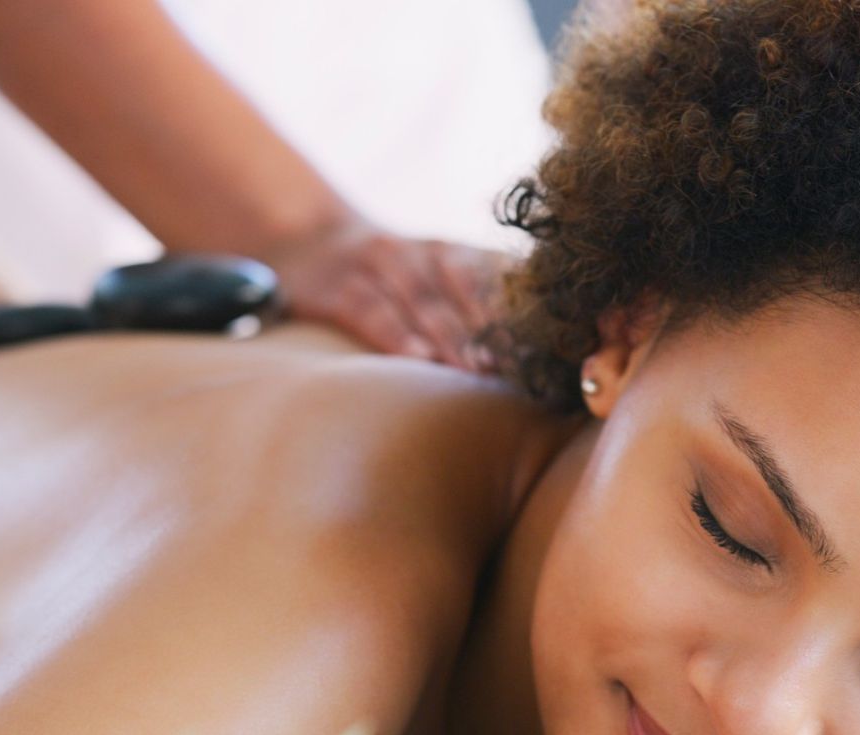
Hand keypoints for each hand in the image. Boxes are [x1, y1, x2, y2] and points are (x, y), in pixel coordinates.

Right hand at [262, 216, 508, 369]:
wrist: (307, 236)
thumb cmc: (389, 278)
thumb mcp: (432, 276)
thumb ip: (476, 305)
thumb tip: (531, 360)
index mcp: (453, 252)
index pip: (498, 278)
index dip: (525, 312)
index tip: (553, 346)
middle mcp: (421, 252)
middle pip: (467, 289)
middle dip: (497, 330)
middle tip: (525, 369)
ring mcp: (379, 265)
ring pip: (424, 301)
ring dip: (455, 337)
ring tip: (481, 372)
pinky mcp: (340, 287)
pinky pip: (372, 311)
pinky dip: (397, 335)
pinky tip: (419, 360)